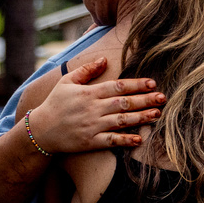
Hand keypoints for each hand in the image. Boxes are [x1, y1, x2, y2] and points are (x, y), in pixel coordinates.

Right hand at [28, 57, 164, 151]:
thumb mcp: (67, 82)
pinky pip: (111, 141)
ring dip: (140, 118)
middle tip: (163, 97)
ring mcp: (92, 126)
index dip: (136, 84)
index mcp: (89, 93)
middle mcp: (93, 109)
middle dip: (145, 100)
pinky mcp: (90, 142)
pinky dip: (125, 140)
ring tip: (157, 114)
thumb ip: (86, 70)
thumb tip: (104, 60)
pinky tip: (139, 139)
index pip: (117, 86)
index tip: (152, 83)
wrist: (40, 131)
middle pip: (124, 103)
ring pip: (121, 121)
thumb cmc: (55, 104)